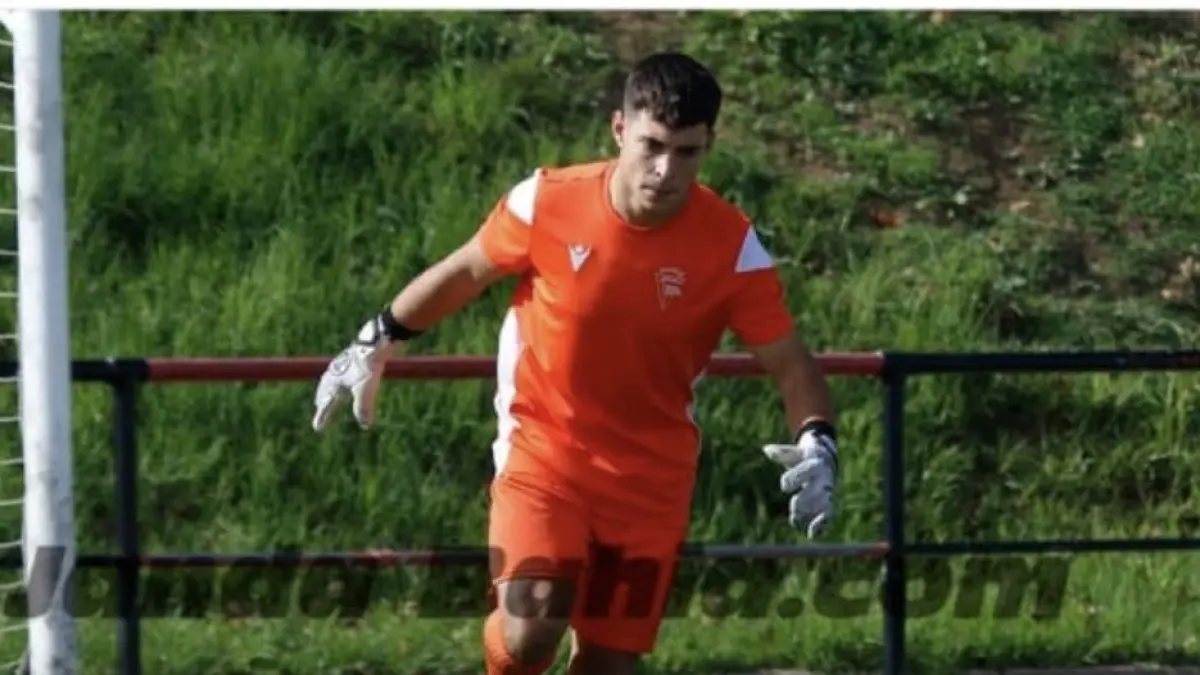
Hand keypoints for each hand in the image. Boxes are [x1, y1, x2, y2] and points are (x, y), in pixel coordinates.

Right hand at [312, 312, 396, 430]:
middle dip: (322, 397)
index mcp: (335, 381)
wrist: (377, 339)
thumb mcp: (366, 388)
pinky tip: (348, 374)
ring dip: (329, 385)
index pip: (327, 403)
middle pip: (325, 387)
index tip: (317, 428)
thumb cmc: (368, 364)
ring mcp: (345, 363)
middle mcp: (337, 372)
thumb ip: (363, 407)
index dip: (323, 416)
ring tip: (330, 389)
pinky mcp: (355, 357)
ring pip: (333, 377)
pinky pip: (344, 370)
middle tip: (318, 405)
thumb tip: (365, 425)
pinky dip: (342, 376)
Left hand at [762, 426, 837, 537]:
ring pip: (823, 504)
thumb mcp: (794, 453)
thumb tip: (767, 450)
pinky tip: (812, 535)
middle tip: (793, 507)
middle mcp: (824, 479)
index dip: (796, 477)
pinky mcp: (828, 503)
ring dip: (809, 514)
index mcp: (815, 464)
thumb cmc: (804, 456)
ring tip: (795, 521)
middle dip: (804, 500)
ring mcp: (827, 492)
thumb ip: (782, 453)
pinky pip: (828, 515)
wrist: (825, 461)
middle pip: (817, 490)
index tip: (784, 486)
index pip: (807, 470)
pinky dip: (822, 525)